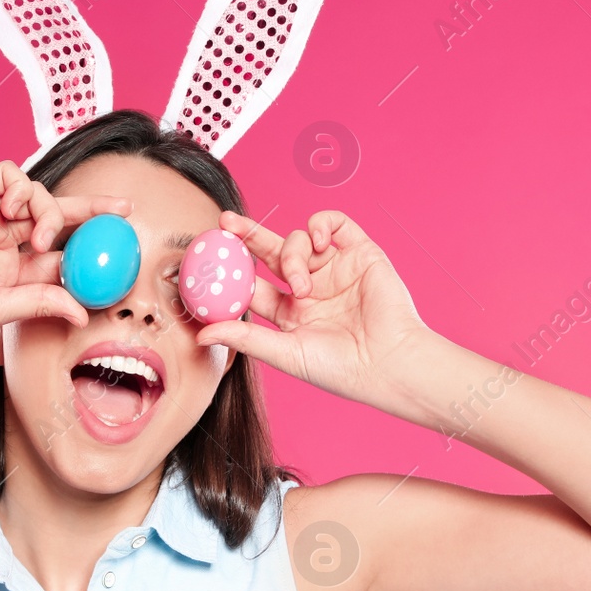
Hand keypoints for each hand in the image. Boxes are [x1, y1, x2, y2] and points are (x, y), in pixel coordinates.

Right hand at [0, 160, 130, 338]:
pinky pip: (9, 175)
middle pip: (60, 216)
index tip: (122, 250)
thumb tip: (83, 313)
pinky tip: (15, 210)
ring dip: (48, 210)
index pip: (63, 252)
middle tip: (123, 209)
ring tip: (38, 237)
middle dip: (92, 210)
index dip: (91, 248)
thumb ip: (41, 302)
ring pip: (38, 194)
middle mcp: (8, 240)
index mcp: (18, 270)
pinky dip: (22, 187)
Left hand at [194, 209, 429, 407]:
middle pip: (271, 253)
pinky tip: (317, 241)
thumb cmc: (341, 369)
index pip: (254, 285)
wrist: (389, 363)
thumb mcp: (286, 353)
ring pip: (298, 240)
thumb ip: (245, 338)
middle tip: (226, 222)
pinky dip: (320, 224)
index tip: (211, 259)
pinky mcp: (359, 253)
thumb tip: (201, 335)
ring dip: (292, 255)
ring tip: (302, 285)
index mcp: (290, 313)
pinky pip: (335, 223)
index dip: (233, 271)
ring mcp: (334, 269)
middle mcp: (310, 288)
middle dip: (247, 236)